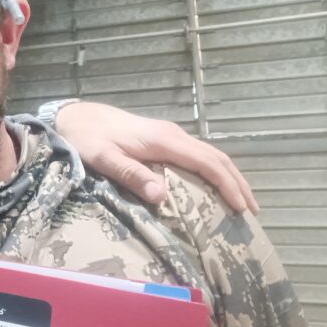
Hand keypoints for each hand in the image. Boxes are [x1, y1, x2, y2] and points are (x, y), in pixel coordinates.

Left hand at [54, 102, 257, 213]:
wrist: (75, 115)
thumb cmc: (87, 138)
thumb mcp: (104, 158)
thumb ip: (132, 175)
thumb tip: (162, 196)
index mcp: (164, 140)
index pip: (207, 162)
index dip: (227, 185)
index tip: (241, 209)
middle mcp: (172, 135)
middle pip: (216, 158)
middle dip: (237, 183)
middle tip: (252, 211)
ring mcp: (169, 135)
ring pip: (210, 154)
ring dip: (229, 176)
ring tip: (242, 202)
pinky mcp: (162, 138)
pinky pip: (197, 155)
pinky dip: (214, 170)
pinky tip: (214, 186)